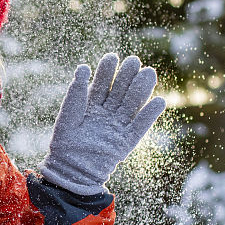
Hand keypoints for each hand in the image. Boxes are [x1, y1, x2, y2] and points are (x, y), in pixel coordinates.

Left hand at [39, 53, 166, 195]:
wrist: (69, 168)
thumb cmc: (65, 141)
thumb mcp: (69, 113)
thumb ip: (77, 91)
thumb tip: (84, 67)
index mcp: (92, 105)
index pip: (102, 84)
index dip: (107, 70)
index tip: (112, 56)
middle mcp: (107, 114)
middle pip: (120, 91)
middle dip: (127, 75)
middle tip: (134, 61)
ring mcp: (117, 127)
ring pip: (132, 104)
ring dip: (141, 89)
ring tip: (149, 72)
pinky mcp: (126, 141)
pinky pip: (140, 126)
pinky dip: (149, 114)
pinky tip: (158, 101)